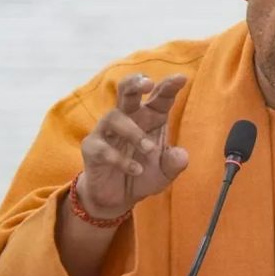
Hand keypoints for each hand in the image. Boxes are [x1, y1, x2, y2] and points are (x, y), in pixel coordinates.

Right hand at [77, 73, 188, 217]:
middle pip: (128, 92)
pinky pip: (103, 148)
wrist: (117, 198)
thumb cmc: (144, 174)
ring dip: (134, 133)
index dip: (169, 86)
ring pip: (115, 117)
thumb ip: (175, 163)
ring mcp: (107, 131)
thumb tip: (182, 155)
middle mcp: (128, 118)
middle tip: (148, 83)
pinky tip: (136, 170)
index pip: (160, 97)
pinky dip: (121, 159)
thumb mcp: (165, 172)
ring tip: (149, 150)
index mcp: (150, 117)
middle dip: (136, 83)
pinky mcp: (92, 148)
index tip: (181, 77)